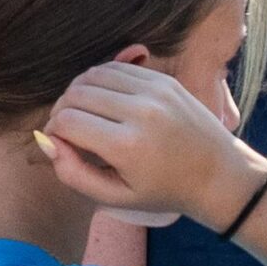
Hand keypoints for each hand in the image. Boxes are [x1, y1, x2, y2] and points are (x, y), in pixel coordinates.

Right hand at [37, 60, 260, 226]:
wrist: (218, 175)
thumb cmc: (163, 191)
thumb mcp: (115, 197)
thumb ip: (73, 173)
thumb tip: (47, 141)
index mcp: (128, 146)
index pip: (67, 120)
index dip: (54, 130)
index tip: (60, 143)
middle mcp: (141, 112)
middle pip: (76, 93)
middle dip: (62, 109)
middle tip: (66, 128)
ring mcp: (154, 90)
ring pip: (93, 75)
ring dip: (79, 91)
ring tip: (83, 113)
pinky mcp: (163, 80)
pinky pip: (116, 68)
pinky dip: (101, 81)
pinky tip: (103, 101)